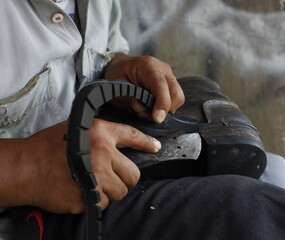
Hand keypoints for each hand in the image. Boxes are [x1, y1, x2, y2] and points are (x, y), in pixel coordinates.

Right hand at [7, 119, 159, 213]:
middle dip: (125, 179)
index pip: (132, 136)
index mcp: (101, 133)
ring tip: (92, 183)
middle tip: (110, 178)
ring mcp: (97, 175)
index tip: (155, 147)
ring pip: (121, 192)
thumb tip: (121, 148)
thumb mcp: (77, 129)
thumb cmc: (48, 147)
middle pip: (133, 174)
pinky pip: (104, 203)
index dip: (147, 143)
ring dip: (110, 192)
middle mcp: (102, 152)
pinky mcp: (89, 195)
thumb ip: (101, 136)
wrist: (25, 167)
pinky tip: (82, 191)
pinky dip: (96, 201)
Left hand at [103, 53, 184, 122]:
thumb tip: (149, 112)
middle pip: (177, 95)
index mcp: (148, 66)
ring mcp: (169, 77)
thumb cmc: (117, 76)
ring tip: (146, 108)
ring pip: (177, 100)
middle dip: (164, 110)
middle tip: (148, 114)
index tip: (157, 118)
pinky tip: (150, 105)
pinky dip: (163, 108)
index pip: (161, 86)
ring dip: (163, 110)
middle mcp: (163, 70)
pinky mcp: (170, 85)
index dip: (162, 104)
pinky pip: (173, 101)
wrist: (119, 67)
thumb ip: (133, 100)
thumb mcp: (117, 88)